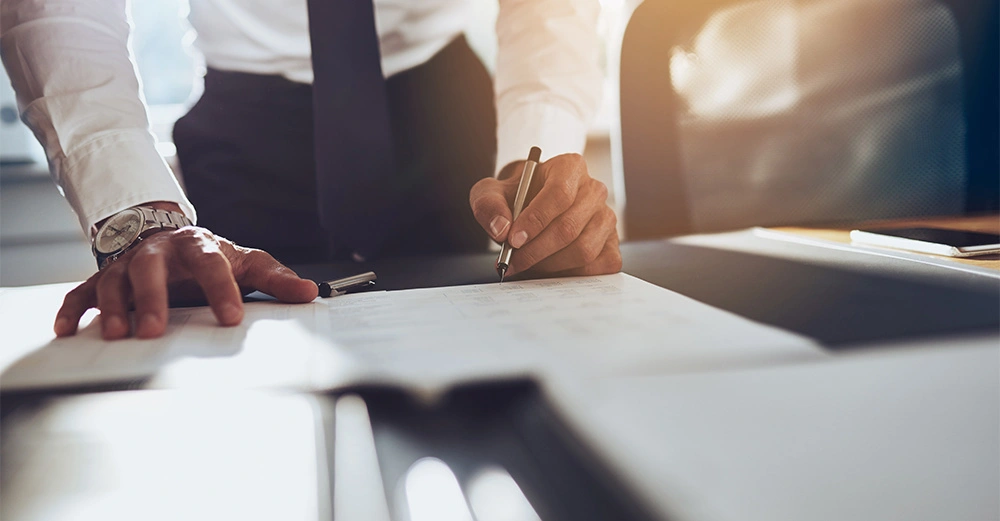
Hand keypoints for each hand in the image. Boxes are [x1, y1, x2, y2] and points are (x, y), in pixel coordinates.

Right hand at [55, 226, 318, 339]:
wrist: (164, 235)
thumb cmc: (208, 257)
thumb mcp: (244, 263)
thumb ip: (274, 279)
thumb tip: (310, 293)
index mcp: (197, 246)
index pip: (212, 264)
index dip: (222, 290)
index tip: (232, 319)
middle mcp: (158, 254)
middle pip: (152, 270)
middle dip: (154, 300)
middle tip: (157, 331)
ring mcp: (127, 265)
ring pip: (114, 282)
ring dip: (113, 307)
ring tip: (117, 334)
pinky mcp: (103, 280)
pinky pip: (82, 293)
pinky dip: (72, 310)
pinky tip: (66, 330)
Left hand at [469, 153, 621, 277]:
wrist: (530, 209)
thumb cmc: (515, 198)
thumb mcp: (491, 193)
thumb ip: (488, 205)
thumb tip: (501, 230)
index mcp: (570, 167)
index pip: (559, 194)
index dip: (536, 220)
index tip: (513, 240)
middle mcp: (594, 190)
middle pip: (569, 227)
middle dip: (536, 250)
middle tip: (512, 260)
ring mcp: (607, 218)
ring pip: (584, 250)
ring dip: (549, 265)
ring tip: (527, 264)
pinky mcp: (612, 244)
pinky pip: (597, 267)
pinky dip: (570, 275)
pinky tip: (549, 269)